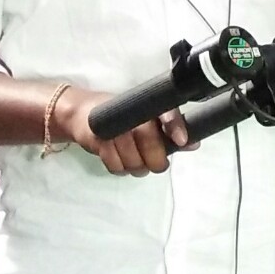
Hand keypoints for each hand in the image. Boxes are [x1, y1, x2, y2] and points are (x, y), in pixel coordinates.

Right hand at [53, 86, 194, 176]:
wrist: (80, 113)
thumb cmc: (121, 116)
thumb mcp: (147, 118)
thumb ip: (170, 132)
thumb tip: (193, 144)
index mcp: (146, 105)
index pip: (166, 111)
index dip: (174, 126)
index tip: (181, 141)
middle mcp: (130, 114)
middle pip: (149, 141)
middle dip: (156, 159)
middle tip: (157, 163)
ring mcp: (112, 127)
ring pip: (132, 159)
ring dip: (137, 167)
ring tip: (138, 162)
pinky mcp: (97, 141)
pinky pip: (115, 165)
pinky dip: (120, 169)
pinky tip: (122, 161)